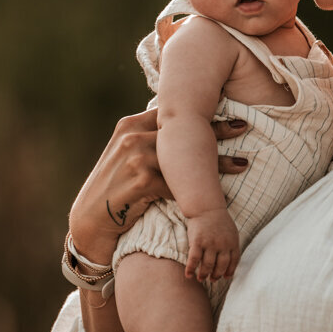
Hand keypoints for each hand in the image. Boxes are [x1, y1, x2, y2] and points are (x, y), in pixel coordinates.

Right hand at [68, 109, 248, 264]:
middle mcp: (132, 136)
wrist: (89, 223)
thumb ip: (147, 138)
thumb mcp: (125, 155)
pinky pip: (179, 184)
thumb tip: (179, 126)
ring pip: (186, 158)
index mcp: (129, 125)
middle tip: (242, 127)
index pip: (171, 113)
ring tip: (241, 163)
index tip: (225, 108)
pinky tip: (218, 194)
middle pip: (183, 131)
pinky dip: (199, 190)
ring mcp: (136, 157)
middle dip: (216, 130)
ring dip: (216, 163)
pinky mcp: (142, 180)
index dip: (200, 111)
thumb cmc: (114, 190)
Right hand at [184, 207, 240, 281]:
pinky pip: (194, 259)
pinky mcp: (197, 241)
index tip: (225, 277)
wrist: (207, 208)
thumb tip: (231, 265)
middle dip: (216, 275)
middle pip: (220, 266)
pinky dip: (191, 269)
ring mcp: (210, 243)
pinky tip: (188, 275)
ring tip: (201, 278)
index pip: (233, 262)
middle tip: (212, 279)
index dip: (229, 271)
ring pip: (207, 265)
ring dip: (204, 274)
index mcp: (233, 242)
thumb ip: (232, 247)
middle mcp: (222, 244)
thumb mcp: (232, 232)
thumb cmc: (219, 221)